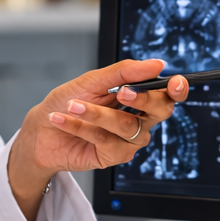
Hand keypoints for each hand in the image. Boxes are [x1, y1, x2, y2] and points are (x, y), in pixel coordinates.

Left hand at [7, 59, 187, 220]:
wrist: (42, 129)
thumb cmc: (67, 101)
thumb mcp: (92, 81)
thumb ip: (124, 72)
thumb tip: (156, 64)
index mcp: (138, 98)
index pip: (167, 94)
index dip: (177, 89)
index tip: (175, 82)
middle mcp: (139, 120)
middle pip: (160, 111)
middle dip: (144, 100)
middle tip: (122, 93)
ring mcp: (128, 140)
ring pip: (128, 126)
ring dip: (98, 114)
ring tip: (73, 105)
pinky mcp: (113, 156)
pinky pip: (105, 140)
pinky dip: (81, 127)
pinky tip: (63, 119)